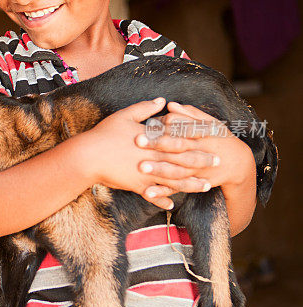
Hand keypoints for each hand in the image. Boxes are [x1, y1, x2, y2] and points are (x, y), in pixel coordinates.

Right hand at [85, 98, 219, 209]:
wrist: (87, 157)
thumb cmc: (105, 134)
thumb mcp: (125, 115)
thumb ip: (146, 108)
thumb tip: (163, 101)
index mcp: (154, 140)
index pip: (182, 140)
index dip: (198, 140)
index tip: (212, 140)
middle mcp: (154, 159)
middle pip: (184, 162)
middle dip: (203, 163)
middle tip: (218, 163)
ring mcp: (147, 175)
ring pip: (175, 181)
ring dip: (192, 184)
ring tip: (207, 186)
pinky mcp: (137, 186)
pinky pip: (154, 195)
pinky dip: (163, 200)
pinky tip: (172, 205)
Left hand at [135, 102, 254, 203]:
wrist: (239, 164)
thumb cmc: (220, 138)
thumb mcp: (210, 123)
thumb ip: (189, 114)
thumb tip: (170, 104)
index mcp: (203, 133)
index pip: (183, 126)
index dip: (166, 124)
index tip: (149, 123)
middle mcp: (201, 150)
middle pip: (178, 146)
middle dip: (158, 144)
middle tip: (138, 141)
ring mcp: (198, 169)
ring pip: (177, 170)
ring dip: (159, 169)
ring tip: (141, 167)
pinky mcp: (196, 183)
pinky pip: (177, 188)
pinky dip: (163, 192)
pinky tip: (148, 193)